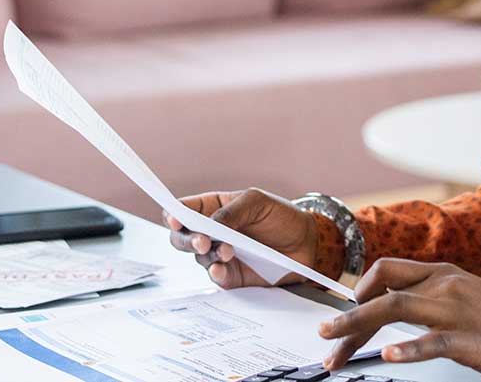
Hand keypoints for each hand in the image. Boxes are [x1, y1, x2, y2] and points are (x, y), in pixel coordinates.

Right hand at [165, 187, 318, 287]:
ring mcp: (220, 255)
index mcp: (213, 208)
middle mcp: (212, 233)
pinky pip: (217, 277)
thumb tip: (210, 225)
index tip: (175, 219)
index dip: (173, 215)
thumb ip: (232, 211)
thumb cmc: (280, 216)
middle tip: (202, 242)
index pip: (183, 211)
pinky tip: (221, 268)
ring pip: (199, 258)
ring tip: (228, 250)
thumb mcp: (257, 202)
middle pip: (181, 238)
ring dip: (210, 255)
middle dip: (187, 240)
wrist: (307, 242)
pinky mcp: (232, 276)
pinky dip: (216, 273)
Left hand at [318, 259, 480, 381]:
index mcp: (439, 272)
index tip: (344, 315)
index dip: (358, 290)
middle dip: (347, 315)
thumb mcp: (459, 294)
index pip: (385, 270)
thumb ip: (427, 294)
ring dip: (358, 328)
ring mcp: (455, 310)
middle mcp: (443, 284)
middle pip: (382, 291)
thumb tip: (388, 304)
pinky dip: (407, 349)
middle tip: (324, 336)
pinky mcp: (469, 339)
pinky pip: (432, 342)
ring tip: (337, 349)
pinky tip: (387, 356)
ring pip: (395, 309)